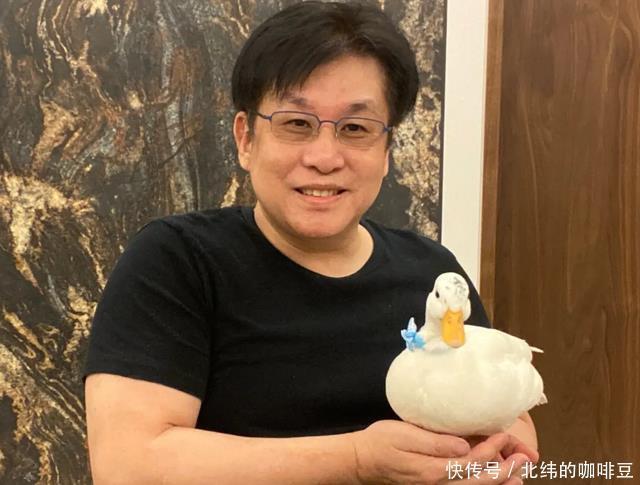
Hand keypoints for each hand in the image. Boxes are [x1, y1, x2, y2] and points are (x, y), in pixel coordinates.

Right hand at [350, 420, 529, 484]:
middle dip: (504, 470)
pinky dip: (480, 483)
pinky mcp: (432, 484)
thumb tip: (464, 445)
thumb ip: (435, 443)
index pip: (471, 462)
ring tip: (518, 475)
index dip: (491, 449)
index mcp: (434, 469)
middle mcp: (438, 483)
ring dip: (497, 481)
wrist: (362, 461)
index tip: (505, 435)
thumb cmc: (380, 443)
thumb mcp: (404, 436)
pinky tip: (491, 479)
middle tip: (526, 460)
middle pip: (478, 480)